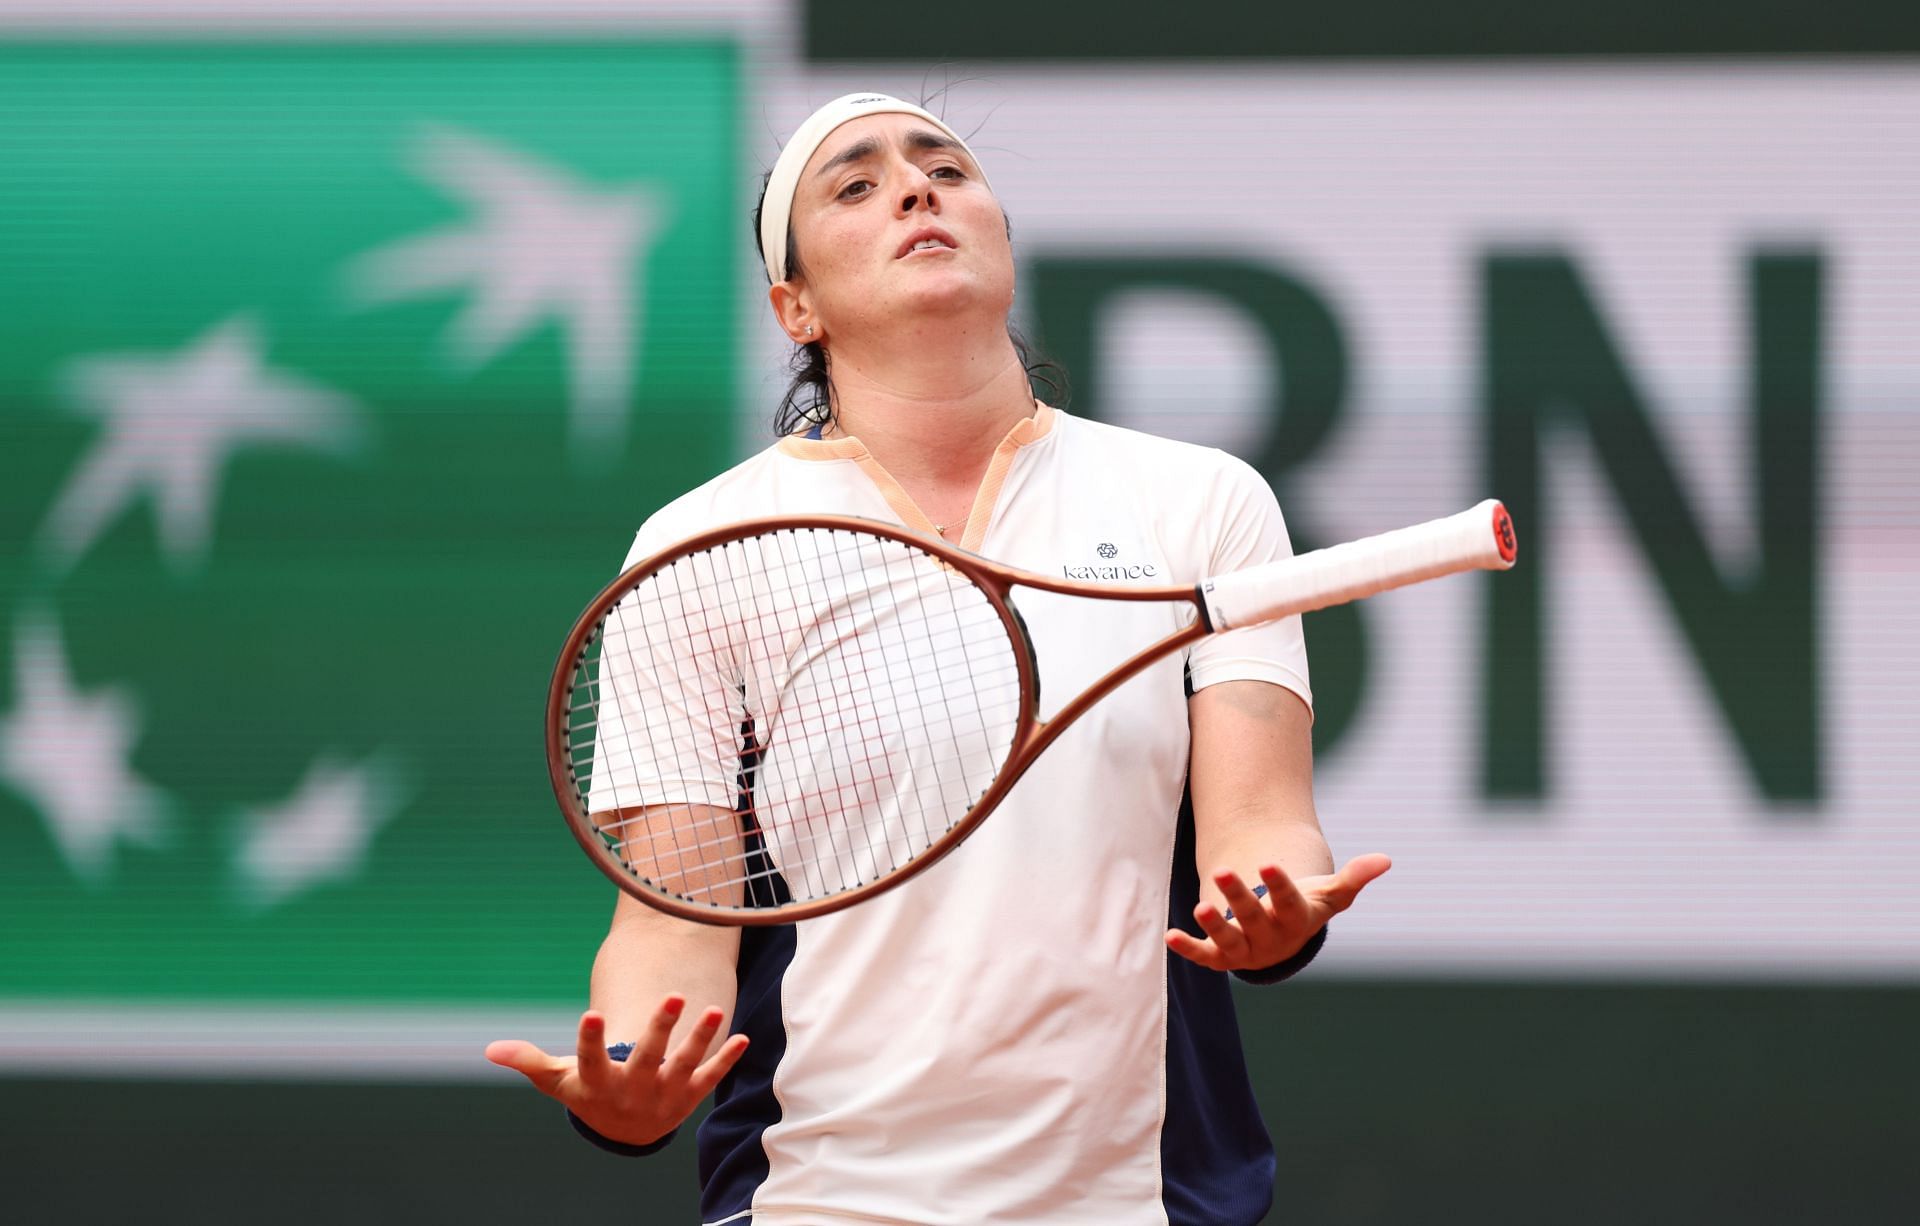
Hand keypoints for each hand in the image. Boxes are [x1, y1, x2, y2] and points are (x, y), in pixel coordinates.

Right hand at [484, 995, 748, 1146]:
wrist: (625, 1134)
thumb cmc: (589, 1094)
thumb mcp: (558, 1081)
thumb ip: (529, 1062)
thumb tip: (490, 1049)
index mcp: (599, 1084)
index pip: (592, 1061)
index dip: (591, 1040)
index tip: (591, 1014)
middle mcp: (634, 1091)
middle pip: (648, 1059)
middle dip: (661, 1029)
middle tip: (673, 995)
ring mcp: (665, 1094)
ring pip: (684, 1065)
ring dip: (700, 1039)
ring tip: (713, 1009)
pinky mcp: (690, 1096)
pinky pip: (710, 1078)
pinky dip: (726, 1060)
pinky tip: (742, 1037)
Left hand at [1165, 853, 1391, 972]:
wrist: (1281, 937)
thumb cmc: (1303, 908)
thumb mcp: (1328, 894)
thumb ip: (1353, 878)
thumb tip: (1385, 860)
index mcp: (1295, 920)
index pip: (1288, 902)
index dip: (1278, 885)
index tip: (1268, 863)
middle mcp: (1269, 937)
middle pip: (1253, 917)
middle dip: (1238, 896)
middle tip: (1223, 871)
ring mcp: (1244, 949)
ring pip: (1228, 939)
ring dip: (1213, 926)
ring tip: (1201, 907)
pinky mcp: (1221, 956)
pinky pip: (1204, 955)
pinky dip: (1188, 948)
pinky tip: (1170, 935)